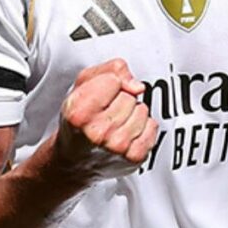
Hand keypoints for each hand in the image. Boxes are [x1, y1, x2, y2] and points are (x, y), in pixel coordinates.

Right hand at [55, 58, 157, 180]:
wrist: (75, 157)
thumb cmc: (78, 120)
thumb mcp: (84, 84)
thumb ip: (111, 70)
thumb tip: (136, 85)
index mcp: (79, 113)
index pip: (113, 80)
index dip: (108, 83)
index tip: (99, 94)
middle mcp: (98, 132)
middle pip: (129, 96)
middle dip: (120, 98)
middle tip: (105, 110)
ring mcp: (117, 146)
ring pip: (142, 110)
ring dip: (132, 112)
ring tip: (115, 121)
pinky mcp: (134, 156)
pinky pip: (152, 126)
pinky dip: (143, 126)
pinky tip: (126, 131)